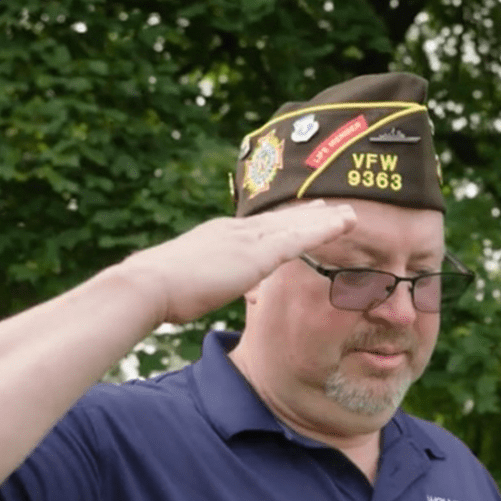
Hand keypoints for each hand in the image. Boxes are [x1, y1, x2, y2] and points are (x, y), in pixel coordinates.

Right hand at [121, 200, 355, 323]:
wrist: (149, 285)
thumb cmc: (159, 291)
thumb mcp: (185, 284)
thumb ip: (203, 283)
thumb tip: (207, 292)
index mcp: (218, 236)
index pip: (257, 228)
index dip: (281, 222)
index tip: (297, 217)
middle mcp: (235, 230)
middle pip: (280, 220)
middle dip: (307, 214)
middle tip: (332, 207)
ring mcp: (246, 239)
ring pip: (294, 225)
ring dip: (325, 219)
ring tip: (351, 214)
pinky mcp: (256, 254)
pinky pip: (299, 239)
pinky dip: (323, 230)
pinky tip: (344, 224)